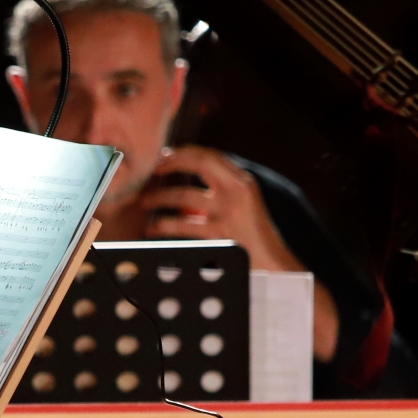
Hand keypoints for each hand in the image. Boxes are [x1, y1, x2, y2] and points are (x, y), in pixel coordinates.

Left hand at [135, 146, 302, 272]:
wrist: (273, 265)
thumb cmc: (254, 238)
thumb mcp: (244, 206)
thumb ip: (222, 190)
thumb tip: (187, 182)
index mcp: (243, 182)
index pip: (210, 154)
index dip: (184, 152)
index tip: (164, 157)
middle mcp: (238, 190)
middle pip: (199, 162)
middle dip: (170, 163)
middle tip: (150, 171)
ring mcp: (229, 211)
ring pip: (184, 195)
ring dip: (159, 197)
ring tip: (144, 202)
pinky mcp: (220, 234)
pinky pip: (184, 225)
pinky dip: (164, 226)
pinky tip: (152, 228)